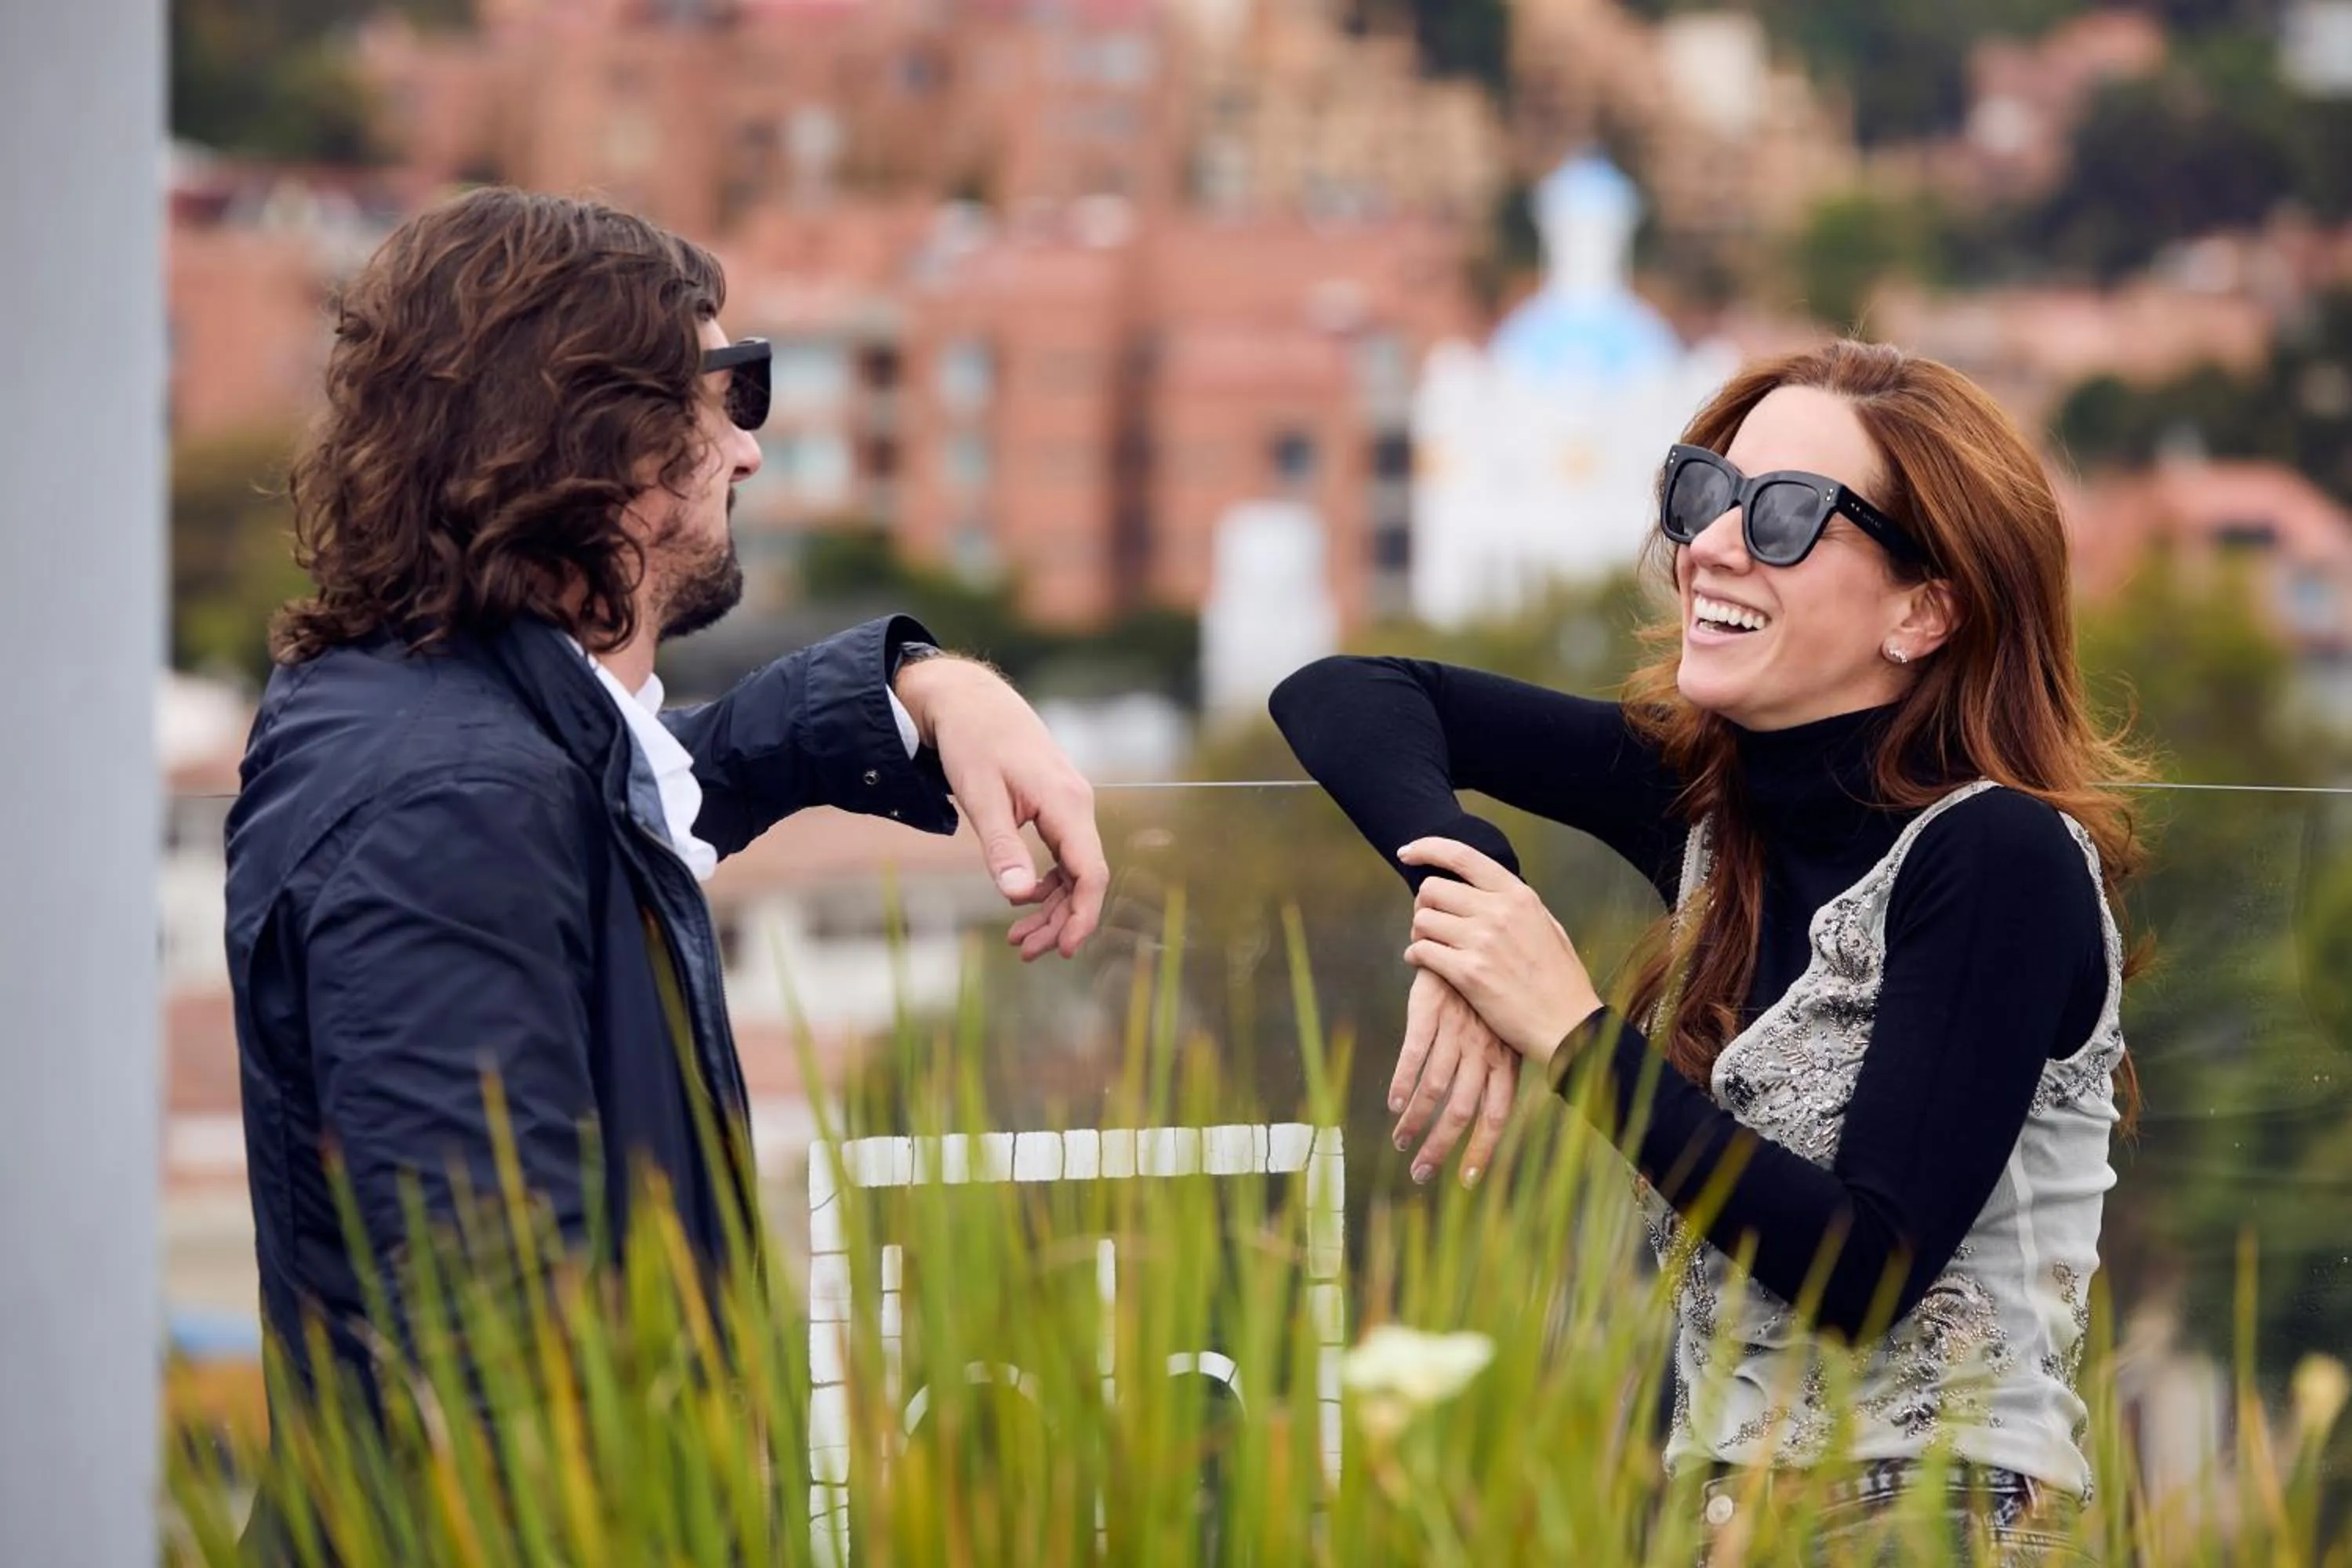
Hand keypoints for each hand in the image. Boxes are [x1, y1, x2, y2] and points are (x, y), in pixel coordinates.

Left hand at [896, 658, 1107, 958]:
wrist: (971, 701)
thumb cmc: (973, 743)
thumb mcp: (980, 797)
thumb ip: (1001, 848)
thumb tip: (1017, 897)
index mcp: (1066, 802)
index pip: (1090, 872)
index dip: (1082, 915)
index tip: (1063, 950)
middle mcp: (1078, 804)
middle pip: (1084, 877)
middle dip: (1059, 920)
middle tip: (1024, 952)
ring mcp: (1070, 804)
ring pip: (1073, 869)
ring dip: (1050, 906)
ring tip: (1018, 938)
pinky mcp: (1057, 806)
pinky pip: (1063, 854)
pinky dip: (1046, 882)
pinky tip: (1021, 898)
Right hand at [1390, 968, 1517, 1187]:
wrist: (1474, 933)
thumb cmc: (1490, 986)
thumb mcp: (1506, 1026)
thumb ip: (1499, 1063)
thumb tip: (1485, 1109)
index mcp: (1505, 1057)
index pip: (1497, 1114)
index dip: (1482, 1149)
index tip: (1467, 1181)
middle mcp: (1483, 1049)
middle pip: (1463, 1111)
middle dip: (1441, 1147)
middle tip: (1421, 1174)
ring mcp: (1457, 1031)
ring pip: (1436, 1088)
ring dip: (1417, 1120)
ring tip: (1401, 1143)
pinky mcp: (1431, 1012)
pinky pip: (1415, 1053)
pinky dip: (1403, 1081)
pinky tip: (1393, 1103)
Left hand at [1396, 838, 1602, 1066]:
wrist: (1569, 1025)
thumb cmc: (1560, 979)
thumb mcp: (1547, 926)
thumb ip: (1516, 904)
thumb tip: (1489, 887)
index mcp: (1518, 895)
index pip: (1462, 856)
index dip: (1428, 848)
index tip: (1407, 854)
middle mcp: (1498, 911)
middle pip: (1432, 889)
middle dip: (1424, 904)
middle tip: (1431, 922)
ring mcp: (1482, 941)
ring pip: (1423, 920)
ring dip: (1420, 932)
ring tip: (1431, 945)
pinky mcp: (1469, 973)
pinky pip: (1421, 952)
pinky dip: (1415, 956)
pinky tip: (1423, 962)